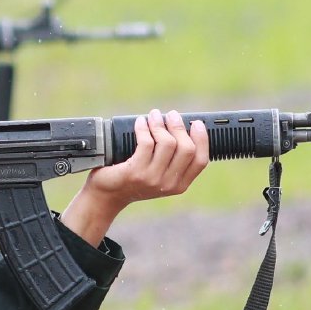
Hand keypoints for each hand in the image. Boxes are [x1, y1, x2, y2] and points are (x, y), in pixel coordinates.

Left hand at [60, 110, 209, 243]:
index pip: (200, 161)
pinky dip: (144, 128)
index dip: (202, 139)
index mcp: (180, 185)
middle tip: (171, 115)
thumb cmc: (133, 178)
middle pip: (186, 149)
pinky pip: (147, 142)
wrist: (108, 194)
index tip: (196, 123)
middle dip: (179, 127)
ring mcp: (152, 179)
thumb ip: (172, 159)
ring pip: (167, 143)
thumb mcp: (158, 174)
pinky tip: (140, 122)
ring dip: (160, 124)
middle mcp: (169, 184)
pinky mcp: (136, 172)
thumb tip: (180, 125)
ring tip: (154, 116)